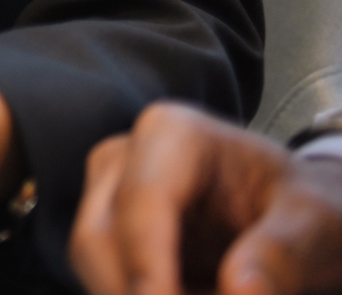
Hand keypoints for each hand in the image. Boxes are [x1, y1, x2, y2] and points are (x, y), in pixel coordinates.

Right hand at [71, 101, 341, 294]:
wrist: (290, 211)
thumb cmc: (301, 206)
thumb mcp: (317, 223)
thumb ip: (283, 254)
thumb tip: (240, 292)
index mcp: (172, 134)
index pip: (142, 202)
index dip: (149, 268)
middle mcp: (123, 158)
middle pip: (99, 239)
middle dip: (145, 291)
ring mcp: (106, 195)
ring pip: (95, 266)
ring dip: (147, 294)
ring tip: (217, 294)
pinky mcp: (106, 234)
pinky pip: (108, 281)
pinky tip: (199, 293)